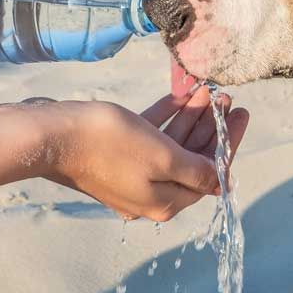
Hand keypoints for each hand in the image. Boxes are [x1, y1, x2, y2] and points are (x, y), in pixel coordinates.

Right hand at [16, 87, 248, 220]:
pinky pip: (149, 137)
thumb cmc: (108, 144)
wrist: (52, 136)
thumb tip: (221, 183)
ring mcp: (130, 175)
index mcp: (165, 201)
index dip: (228, 142)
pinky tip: (180, 95)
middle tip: (226, 98)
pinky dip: (166, 117)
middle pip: (192, 159)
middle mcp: (150, 194)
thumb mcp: (162, 156)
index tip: (241, 113)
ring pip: (171, 145)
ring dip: (191, 117)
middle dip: (211, 127)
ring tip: (207, 90)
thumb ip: (195, 170)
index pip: (210, 174)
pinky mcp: (114, 156)